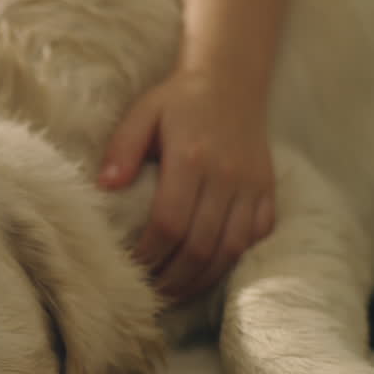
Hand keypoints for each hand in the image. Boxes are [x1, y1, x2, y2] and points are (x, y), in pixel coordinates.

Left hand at [99, 69, 275, 300]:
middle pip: (201, 245)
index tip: (132, 270)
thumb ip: (122, 149)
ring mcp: (252, 185)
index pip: (169, 223)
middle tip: (152, 295)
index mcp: (191, 158)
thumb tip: (105, 186)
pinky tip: (209, 270)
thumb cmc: (178, 101)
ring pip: (230, 248)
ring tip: (177, 292)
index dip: (151, 254)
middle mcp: (226, 175)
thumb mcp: (142, 114)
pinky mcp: (268, 190)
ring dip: (202, 278)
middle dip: (174, 278)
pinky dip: (233, 259)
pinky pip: (256, 235)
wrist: (231, 79)